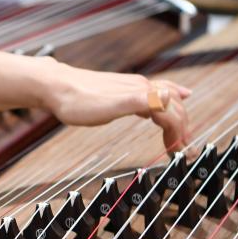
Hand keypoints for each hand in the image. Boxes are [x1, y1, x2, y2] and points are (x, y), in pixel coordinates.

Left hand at [37, 59, 192, 150]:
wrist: (54, 86)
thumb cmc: (78, 100)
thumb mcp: (110, 107)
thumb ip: (141, 102)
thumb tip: (171, 98)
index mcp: (141, 92)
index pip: (171, 112)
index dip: (178, 132)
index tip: (177, 152)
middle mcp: (141, 86)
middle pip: (173, 105)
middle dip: (182, 127)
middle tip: (182, 148)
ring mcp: (132, 87)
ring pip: (166, 98)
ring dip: (176, 116)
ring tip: (181, 133)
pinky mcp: (123, 90)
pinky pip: (153, 95)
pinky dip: (166, 101)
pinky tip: (166, 102)